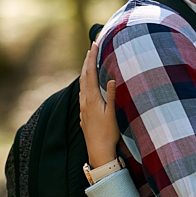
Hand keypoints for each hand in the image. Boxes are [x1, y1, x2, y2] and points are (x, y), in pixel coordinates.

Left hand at [80, 42, 119, 166]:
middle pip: (84, 76)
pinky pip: (83, 93)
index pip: (91, 72)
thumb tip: (113, 78)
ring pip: (82, 84)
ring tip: (89, 62)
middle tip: (91, 48)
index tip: (94, 44)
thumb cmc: (108, 134)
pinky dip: (85, 83)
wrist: (98, 152)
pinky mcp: (85, 114)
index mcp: (92, 98)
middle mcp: (85, 101)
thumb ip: (112, 95)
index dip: (92, 57)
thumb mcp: (113, 114)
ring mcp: (83, 108)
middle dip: (87, 61)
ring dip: (85, 71)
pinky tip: (87, 85)